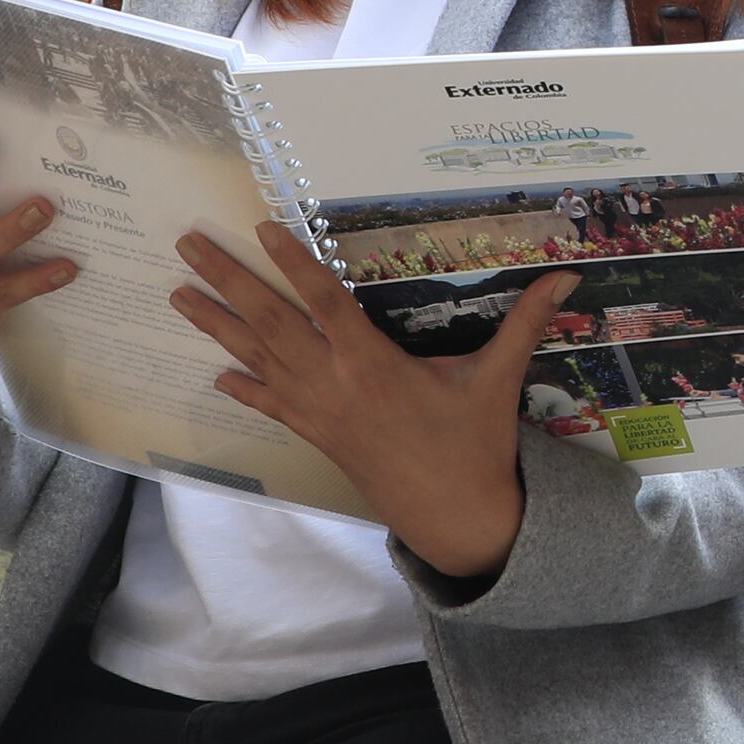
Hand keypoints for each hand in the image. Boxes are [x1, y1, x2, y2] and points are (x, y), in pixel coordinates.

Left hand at [171, 237, 576, 585]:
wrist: (455, 518)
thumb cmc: (476, 447)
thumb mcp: (497, 380)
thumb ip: (523, 323)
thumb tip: (565, 278)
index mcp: (373, 364)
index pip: (323, 300)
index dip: (292, 261)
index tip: (261, 226)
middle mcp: (335, 385)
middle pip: (270, 322)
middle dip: (228, 280)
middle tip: (188, 245)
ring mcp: (320, 413)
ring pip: (257, 360)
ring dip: (216, 325)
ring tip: (179, 293)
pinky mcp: (320, 438)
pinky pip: (273, 405)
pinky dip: (245, 388)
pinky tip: (218, 376)